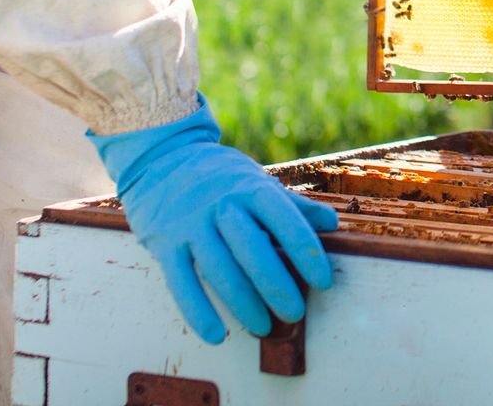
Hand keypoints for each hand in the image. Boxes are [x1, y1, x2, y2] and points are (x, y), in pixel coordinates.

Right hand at [88, 97, 337, 343]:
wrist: (161, 157)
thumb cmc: (220, 176)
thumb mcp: (256, 180)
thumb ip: (292, 205)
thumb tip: (332, 223)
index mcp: (250, 188)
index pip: (284, 220)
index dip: (306, 252)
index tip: (323, 281)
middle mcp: (220, 204)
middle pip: (252, 250)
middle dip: (277, 285)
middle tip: (295, 314)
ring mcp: (190, 224)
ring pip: (219, 270)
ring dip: (243, 304)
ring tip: (262, 328)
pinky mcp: (164, 243)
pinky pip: (181, 283)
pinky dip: (199, 312)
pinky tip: (216, 335)